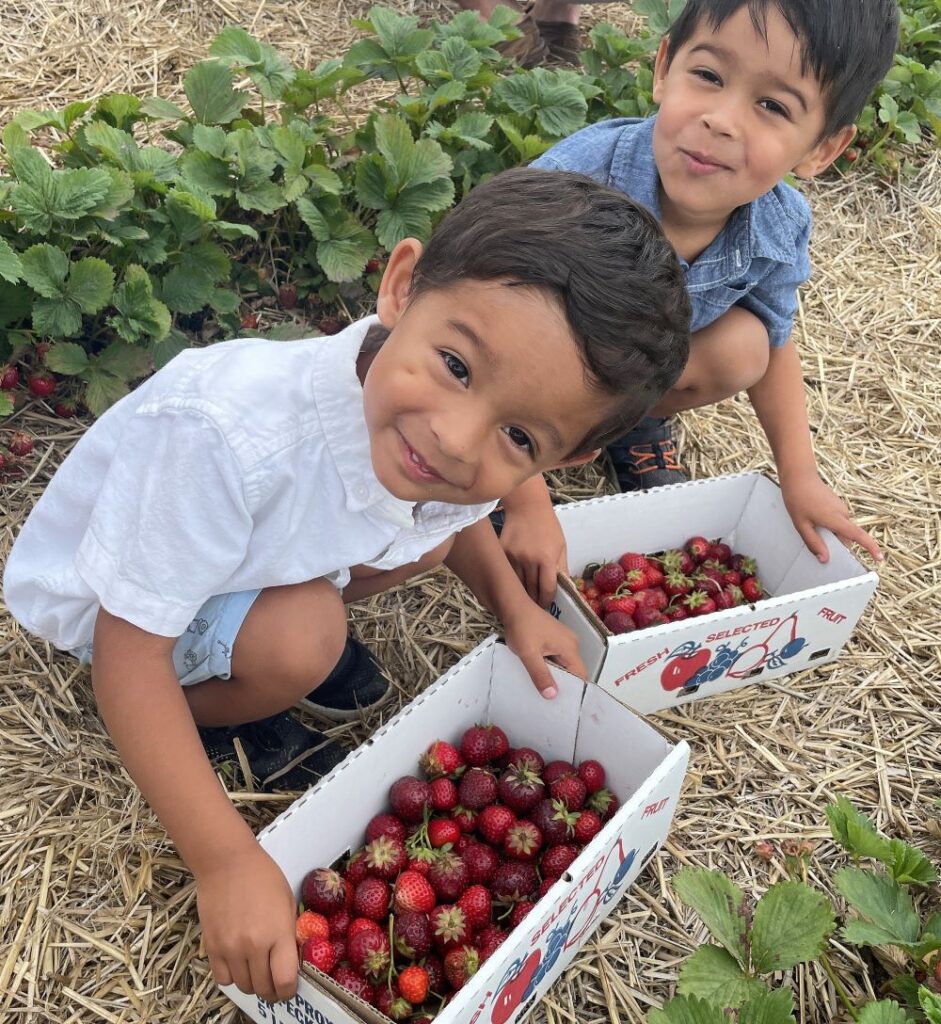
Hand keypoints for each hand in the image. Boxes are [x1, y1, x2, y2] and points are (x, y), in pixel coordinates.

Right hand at [196, 843, 298, 1001]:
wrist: (227, 862)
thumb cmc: (262, 876)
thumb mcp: (287, 901)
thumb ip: (289, 933)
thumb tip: (291, 960)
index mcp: (278, 933)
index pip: (285, 981)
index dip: (289, 990)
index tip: (290, 987)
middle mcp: (253, 946)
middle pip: (263, 988)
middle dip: (272, 989)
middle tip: (274, 980)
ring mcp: (230, 949)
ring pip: (243, 986)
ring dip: (252, 982)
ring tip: (257, 969)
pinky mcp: (211, 947)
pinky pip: (222, 978)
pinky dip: (232, 976)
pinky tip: (238, 963)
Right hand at [500, 501, 566, 606]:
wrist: (526, 506)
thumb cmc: (547, 526)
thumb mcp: (560, 546)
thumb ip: (561, 568)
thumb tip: (565, 589)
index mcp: (547, 559)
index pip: (547, 589)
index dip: (547, 601)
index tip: (547, 606)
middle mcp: (529, 560)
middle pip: (531, 590)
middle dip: (534, 601)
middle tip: (536, 607)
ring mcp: (513, 557)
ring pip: (517, 584)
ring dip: (522, 593)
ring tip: (525, 600)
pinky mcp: (502, 553)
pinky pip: (507, 573)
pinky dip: (511, 580)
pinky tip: (514, 585)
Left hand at [502, 600, 585, 697]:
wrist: (512, 606)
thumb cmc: (521, 628)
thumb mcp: (528, 654)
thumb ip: (540, 675)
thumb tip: (552, 696)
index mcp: (570, 647)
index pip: (580, 675)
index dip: (574, 690)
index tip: (564, 705)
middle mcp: (571, 643)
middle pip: (572, 670)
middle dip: (563, 684)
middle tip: (551, 702)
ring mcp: (563, 639)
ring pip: (563, 664)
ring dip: (554, 675)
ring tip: (544, 691)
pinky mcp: (554, 637)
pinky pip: (556, 656)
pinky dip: (549, 665)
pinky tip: (539, 673)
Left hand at [781, 471, 882, 563]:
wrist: (799, 476)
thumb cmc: (798, 499)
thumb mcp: (802, 525)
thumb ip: (814, 543)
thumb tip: (825, 559)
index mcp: (837, 519)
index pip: (858, 536)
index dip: (870, 547)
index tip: (879, 558)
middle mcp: (843, 513)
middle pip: (846, 536)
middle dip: (835, 543)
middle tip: (815, 537)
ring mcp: (841, 508)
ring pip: (840, 529)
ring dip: (830, 533)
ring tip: (810, 524)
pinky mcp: (838, 504)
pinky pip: (837, 520)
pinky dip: (829, 524)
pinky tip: (813, 517)